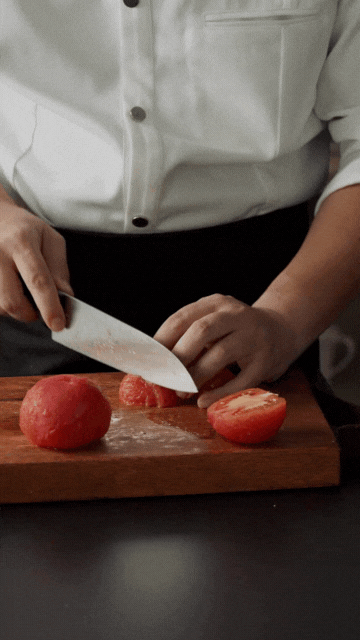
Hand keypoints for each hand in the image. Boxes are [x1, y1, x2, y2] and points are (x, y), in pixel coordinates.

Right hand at [0, 199, 72, 330]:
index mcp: (21, 242)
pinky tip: (8, 288)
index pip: (38, 280)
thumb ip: (60, 269)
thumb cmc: (25, 230)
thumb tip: (64, 296)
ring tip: (19, 290)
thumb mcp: (51, 240)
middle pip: (11, 301)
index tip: (58, 324)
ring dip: (14, 309)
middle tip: (37, 307)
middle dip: (29, 314)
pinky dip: (3, 304)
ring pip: (0, 307)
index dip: (49, 306)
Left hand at [154, 294, 299, 407]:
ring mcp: (254, 337)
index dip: (162, 341)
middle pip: (202, 330)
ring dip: (196, 375)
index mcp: (216, 304)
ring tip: (182, 391)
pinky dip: (219, 392)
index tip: (147, 361)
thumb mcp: (214, 322)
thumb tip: (154, 362)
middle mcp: (236, 315)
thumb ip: (188, 336)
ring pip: (221, 353)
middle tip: (163, 377)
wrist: (282, 330)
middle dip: (179, 356)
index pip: (182, 318)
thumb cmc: (236, 330)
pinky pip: (241, 379)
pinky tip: (203, 401)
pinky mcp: (266, 360)